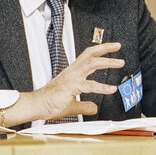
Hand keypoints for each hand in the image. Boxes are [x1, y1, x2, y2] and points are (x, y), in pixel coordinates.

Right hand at [0, 42, 123, 125]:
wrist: (36, 106)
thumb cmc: (49, 103)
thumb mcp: (72, 105)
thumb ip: (84, 106)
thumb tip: (94, 108)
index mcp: (72, 73)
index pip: (87, 56)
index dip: (99, 50)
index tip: (111, 47)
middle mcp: (72, 72)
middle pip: (90, 54)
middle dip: (105, 48)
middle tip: (118, 46)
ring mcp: (72, 78)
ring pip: (91, 64)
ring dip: (107, 62)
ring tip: (119, 62)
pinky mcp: (71, 87)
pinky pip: (89, 85)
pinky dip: (102, 87)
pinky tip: (111, 89)